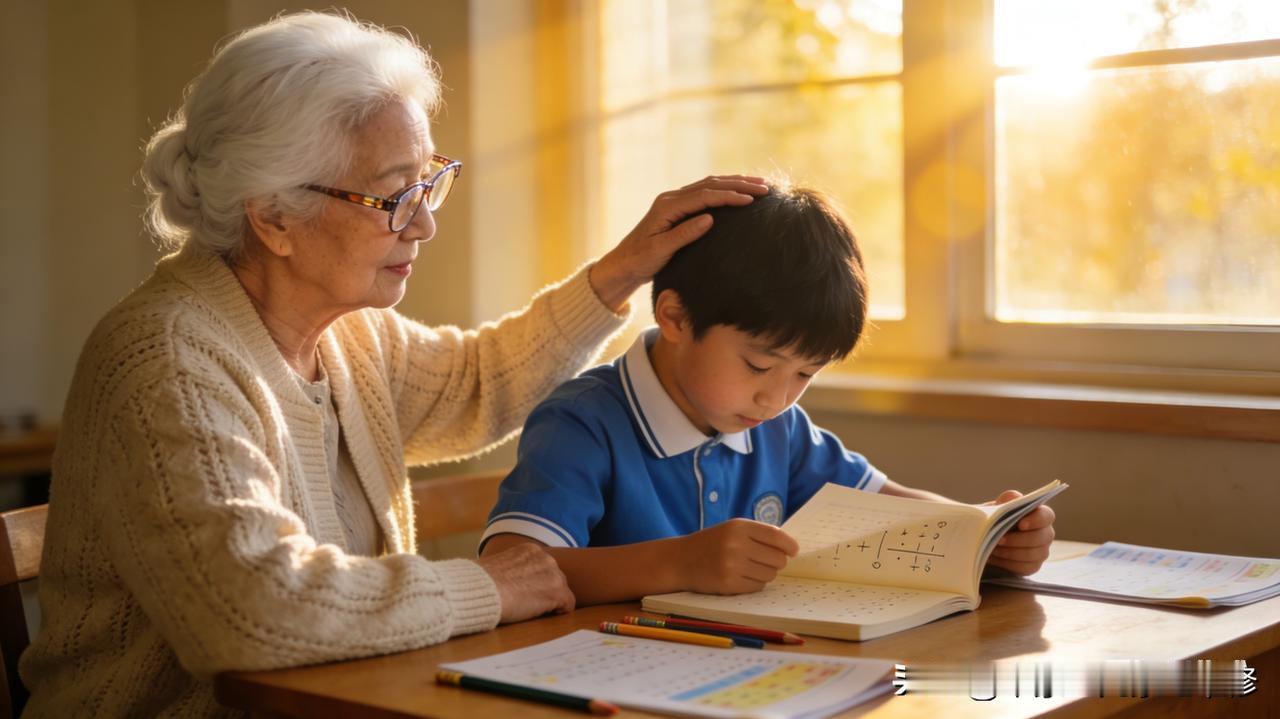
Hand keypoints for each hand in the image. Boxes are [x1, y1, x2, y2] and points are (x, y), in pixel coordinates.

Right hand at [475, 542, 574, 623]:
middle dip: (545, 590)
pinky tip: (541, 614)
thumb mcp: (499, 566)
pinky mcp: (557, 592)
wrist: (480, 591)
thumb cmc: (480, 583)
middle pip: (556, 578)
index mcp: (530, 550)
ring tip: (531, 609)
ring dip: (551, 601)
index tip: (526, 592)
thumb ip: (513, 570)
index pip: (543, 568)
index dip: (536, 582)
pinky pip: (568, 605)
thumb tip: (510, 581)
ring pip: (562, 591)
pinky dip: (558, 612)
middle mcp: (545, 558)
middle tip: (529, 603)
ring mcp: (553, 574)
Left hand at [588, 175, 768, 310]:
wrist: (623, 264)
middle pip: (710, 184)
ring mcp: (674, 201)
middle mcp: (671, 198)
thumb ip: (684, 234)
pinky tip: (738, 191)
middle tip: (765, 188)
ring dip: (734, 183)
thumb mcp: (661, 250)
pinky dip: (724, 189)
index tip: (753, 199)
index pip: (705, 195)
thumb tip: (710, 218)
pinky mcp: (677, 208)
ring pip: (709, 184)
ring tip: (758, 184)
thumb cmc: (640, 260)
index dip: (730, 196)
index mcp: (668, 206)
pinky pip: (705, 192)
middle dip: (739, 184)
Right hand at [677, 518, 799, 594]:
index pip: (776, 536)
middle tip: (765, 561)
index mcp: (738, 527)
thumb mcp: (731, 529)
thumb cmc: (711, 543)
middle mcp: (736, 544)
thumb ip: (758, 534)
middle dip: (776, 561)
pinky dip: (755, 583)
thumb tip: (788, 547)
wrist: (680, 560)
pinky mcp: (729, 584)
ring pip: (769, 574)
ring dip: (765, 573)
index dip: (789, 545)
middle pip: (777, 558)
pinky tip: (741, 577)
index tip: (793, 550)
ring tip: (750, 568)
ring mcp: (732, 565)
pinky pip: (757, 586)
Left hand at [985, 490, 1055, 575]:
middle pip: (1042, 538)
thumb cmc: (993, 519)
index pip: (1047, 516)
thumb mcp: (996, 507)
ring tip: (993, 548)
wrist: (983, 538)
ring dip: (1011, 552)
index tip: (1021, 524)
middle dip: (1019, 540)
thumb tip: (1013, 497)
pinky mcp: (1032, 565)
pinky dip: (1009, 563)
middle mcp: (1044, 533)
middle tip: (999, 539)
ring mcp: (1041, 551)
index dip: (1036, 520)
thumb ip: (1006, 500)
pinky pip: (1026, 567)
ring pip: (1034, 554)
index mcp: (1038, 515)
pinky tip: (995, 558)